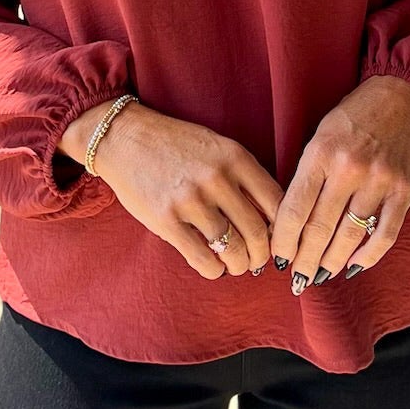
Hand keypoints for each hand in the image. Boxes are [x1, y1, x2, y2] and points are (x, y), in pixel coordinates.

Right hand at [63, 101, 282, 278]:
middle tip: (258, 261)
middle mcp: (216, 178)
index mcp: (235, 158)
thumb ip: (244, 177)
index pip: (277, 203)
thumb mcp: (218, 147)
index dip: (283, 230)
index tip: (278, 240)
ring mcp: (190, 200)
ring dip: (239, 265)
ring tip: (236, 265)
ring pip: (231, 249)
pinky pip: (201, 258)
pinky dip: (213, 270)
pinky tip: (214, 267)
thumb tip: (271, 220)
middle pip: (257, 232)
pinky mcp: (166, 220)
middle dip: (262, 255)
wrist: (125, 138)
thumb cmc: (177, 146)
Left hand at [269, 76, 409, 288]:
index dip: (284, 241)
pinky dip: (369, 256)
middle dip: (305, 259)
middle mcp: (350, 169)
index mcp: (321, 153)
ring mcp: (380, 181)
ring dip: (333, 262)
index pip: (295, 209)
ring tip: (321, 275)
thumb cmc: (355, 116)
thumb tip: (291, 222)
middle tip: (298, 278)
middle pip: (320, 228)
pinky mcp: (405, 191)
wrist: (404, 95)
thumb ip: (307, 174)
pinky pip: (385, 234)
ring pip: (351, 236)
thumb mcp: (321, 136)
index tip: (279, 258)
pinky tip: (354, 266)